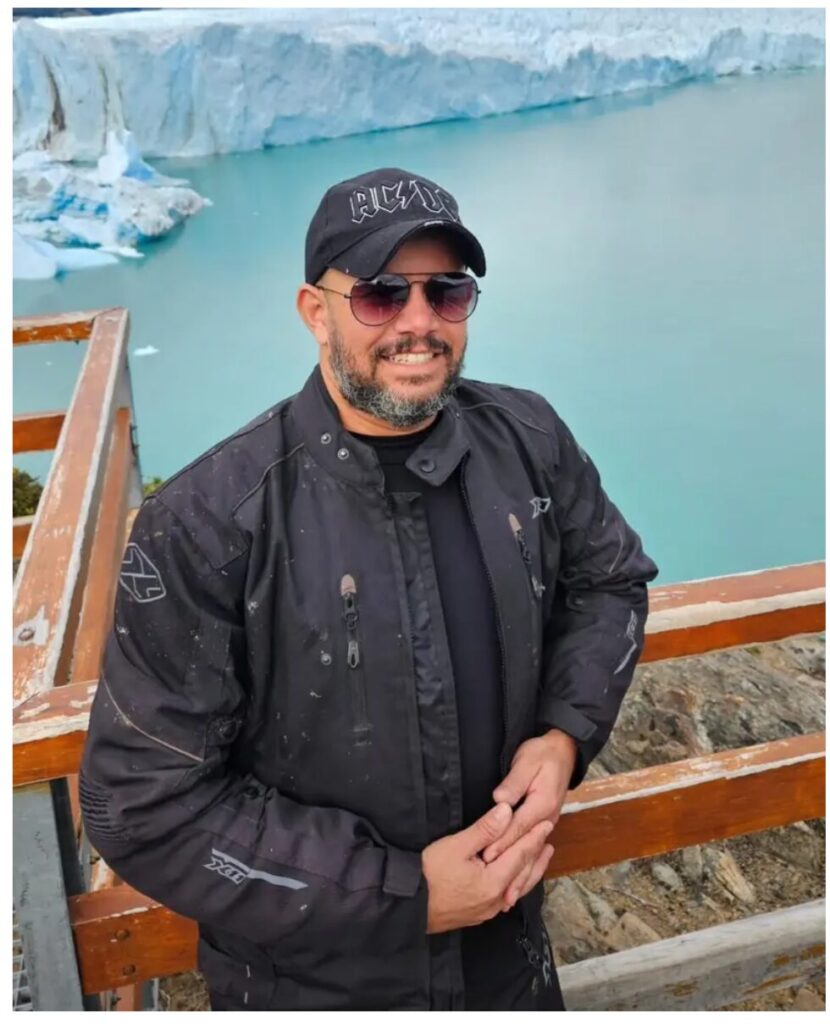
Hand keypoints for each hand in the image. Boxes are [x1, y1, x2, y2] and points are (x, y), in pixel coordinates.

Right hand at [422, 802, 553, 933]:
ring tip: (538, 859)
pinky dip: (516, 883)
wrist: (407, 906)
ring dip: (529, 871)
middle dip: (536, 855)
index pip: (520, 854)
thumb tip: (507, 811)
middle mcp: (496, 900)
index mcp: (494, 882)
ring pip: (516, 888)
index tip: (546, 824)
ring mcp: (487, 910)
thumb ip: (485, 830)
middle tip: (548, 839)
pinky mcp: (477, 914)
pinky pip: (506, 897)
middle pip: (523, 874)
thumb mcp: (456, 845)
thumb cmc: (429, 873)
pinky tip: (515, 882)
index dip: (534, 837)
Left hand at [481, 729, 576, 904]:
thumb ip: (513, 783)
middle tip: (497, 894)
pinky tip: (519, 880)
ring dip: (521, 875)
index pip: (517, 828)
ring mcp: (548, 822)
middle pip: (525, 847)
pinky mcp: (544, 822)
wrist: (563, 750)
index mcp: (542, 804)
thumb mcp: (526, 762)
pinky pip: (535, 849)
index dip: (500, 844)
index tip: (485, 858)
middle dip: (511, 870)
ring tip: (508, 899)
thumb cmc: (542, 754)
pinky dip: (527, 867)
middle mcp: (547, 818)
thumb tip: (500, 800)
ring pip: (532, 853)